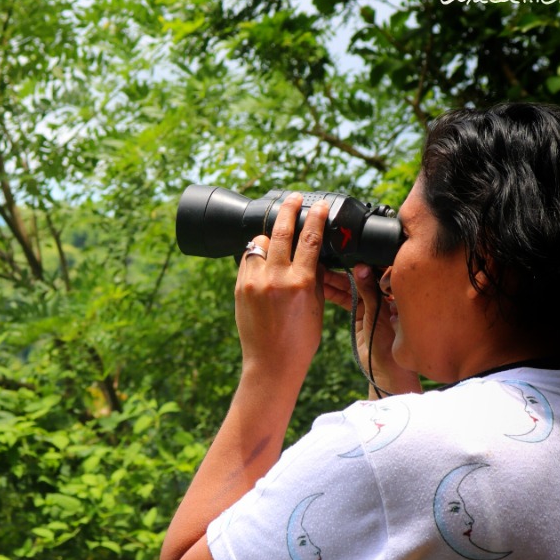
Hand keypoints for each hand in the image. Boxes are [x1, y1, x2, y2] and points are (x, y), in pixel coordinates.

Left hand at [234, 193, 327, 380]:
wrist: (271, 363)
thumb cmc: (300, 340)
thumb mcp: (316, 306)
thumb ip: (314, 277)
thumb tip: (313, 254)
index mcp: (301, 283)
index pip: (310, 239)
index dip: (316, 217)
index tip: (320, 205)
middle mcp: (275, 278)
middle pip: (280, 231)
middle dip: (288, 209)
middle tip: (294, 196)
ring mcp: (254, 282)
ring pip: (258, 243)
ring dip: (268, 236)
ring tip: (276, 235)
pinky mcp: (240, 287)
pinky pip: (247, 259)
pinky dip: (256, 254)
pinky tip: (263, 256)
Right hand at [324, 263, 419, 395]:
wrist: (385, 371)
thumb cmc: (390, 345)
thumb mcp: (377, 314)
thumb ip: (368, 291)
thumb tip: (360, 266)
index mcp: (396, 292)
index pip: (377, 270)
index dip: (362, 261)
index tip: (346, 254)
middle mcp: (385, 295)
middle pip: (362, 277)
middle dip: (344, 270)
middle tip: (326, 262)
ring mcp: (372, 304)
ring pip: (352, 287)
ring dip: (335, 281)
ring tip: (318, 272)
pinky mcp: (361, 314)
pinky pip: (347, 299)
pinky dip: (334, 293)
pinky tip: (322, 286)